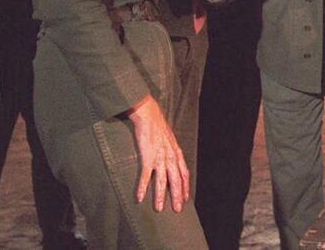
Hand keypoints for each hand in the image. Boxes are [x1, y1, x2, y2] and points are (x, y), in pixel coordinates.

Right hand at [127, 95, 188, 211]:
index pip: (184, 172)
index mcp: (176, 152)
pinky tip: (139, 197)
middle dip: (177, 195)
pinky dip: (142, 187)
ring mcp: (159, 157)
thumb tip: (172, 159)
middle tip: (177, 209)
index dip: (185, 186)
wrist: (149, 115)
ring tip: (159, 208)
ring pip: (162, 180)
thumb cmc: (158, 126)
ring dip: (160, 196)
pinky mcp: (147, 156)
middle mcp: (170, 156)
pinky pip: (145, 175)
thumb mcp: (169, 139)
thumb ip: (171, 150)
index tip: (186, 198)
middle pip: (176, 180)